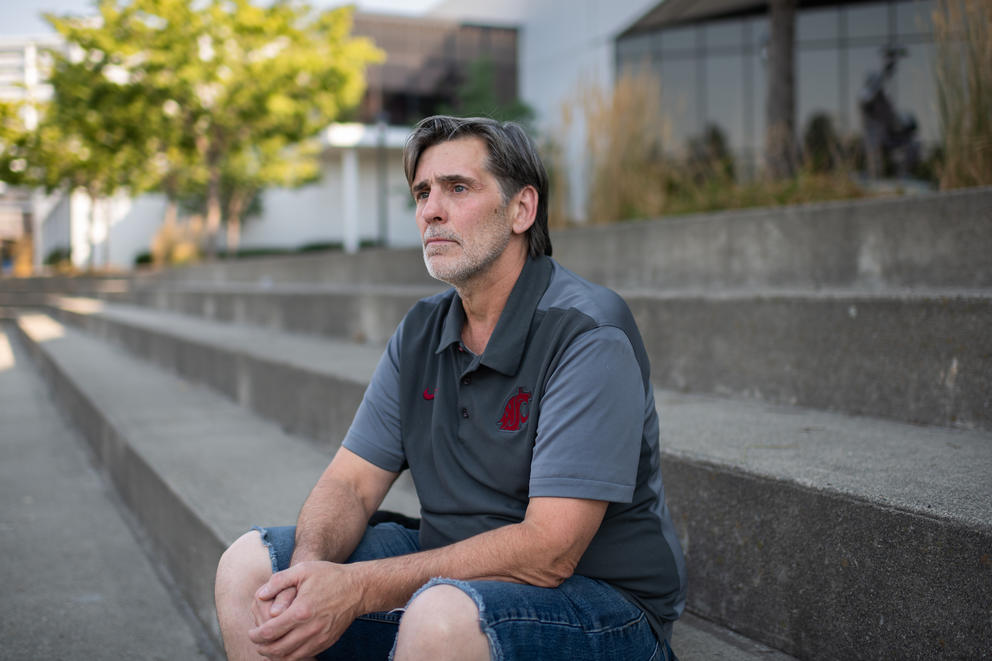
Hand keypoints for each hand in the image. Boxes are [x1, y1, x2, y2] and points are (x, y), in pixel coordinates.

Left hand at [248, 561, 363, 660]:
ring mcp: (319, 637)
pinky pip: (304, 656)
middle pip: (277, 649)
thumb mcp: (303, 570)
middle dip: (262, 648)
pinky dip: (291, 655)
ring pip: (290, 657)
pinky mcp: (327, 642)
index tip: (251, 632)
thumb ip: (278, 581)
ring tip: (269, 646)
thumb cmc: (329, 576)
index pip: (269, 632)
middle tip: (257, 642)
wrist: (358, 588)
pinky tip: (286, 647)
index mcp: (300, 611)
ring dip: (275, 655)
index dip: (255, 635)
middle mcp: (310, 628)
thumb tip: (259, 595)